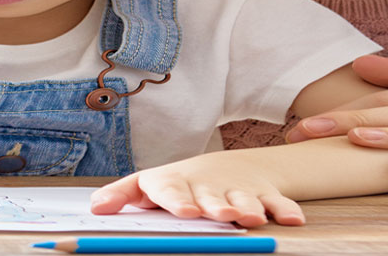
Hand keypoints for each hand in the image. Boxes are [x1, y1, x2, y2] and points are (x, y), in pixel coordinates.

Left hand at [88, 154, 301, 226]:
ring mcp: (237, 189)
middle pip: (211, 196)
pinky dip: (285, 209)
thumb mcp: (149, 186)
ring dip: (250, 208)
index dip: (178, 200)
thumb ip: (123, 194)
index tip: (185, 212)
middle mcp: (207, 186)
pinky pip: (277, 201)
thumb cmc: (180, 183)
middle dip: (217, 206)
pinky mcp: (263, 194)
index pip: (172, 190)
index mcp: (176, 183)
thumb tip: (96, 208)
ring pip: (245, 199)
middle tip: (222, 215)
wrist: (226, 166)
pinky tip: (292, 221)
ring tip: (252, 219)